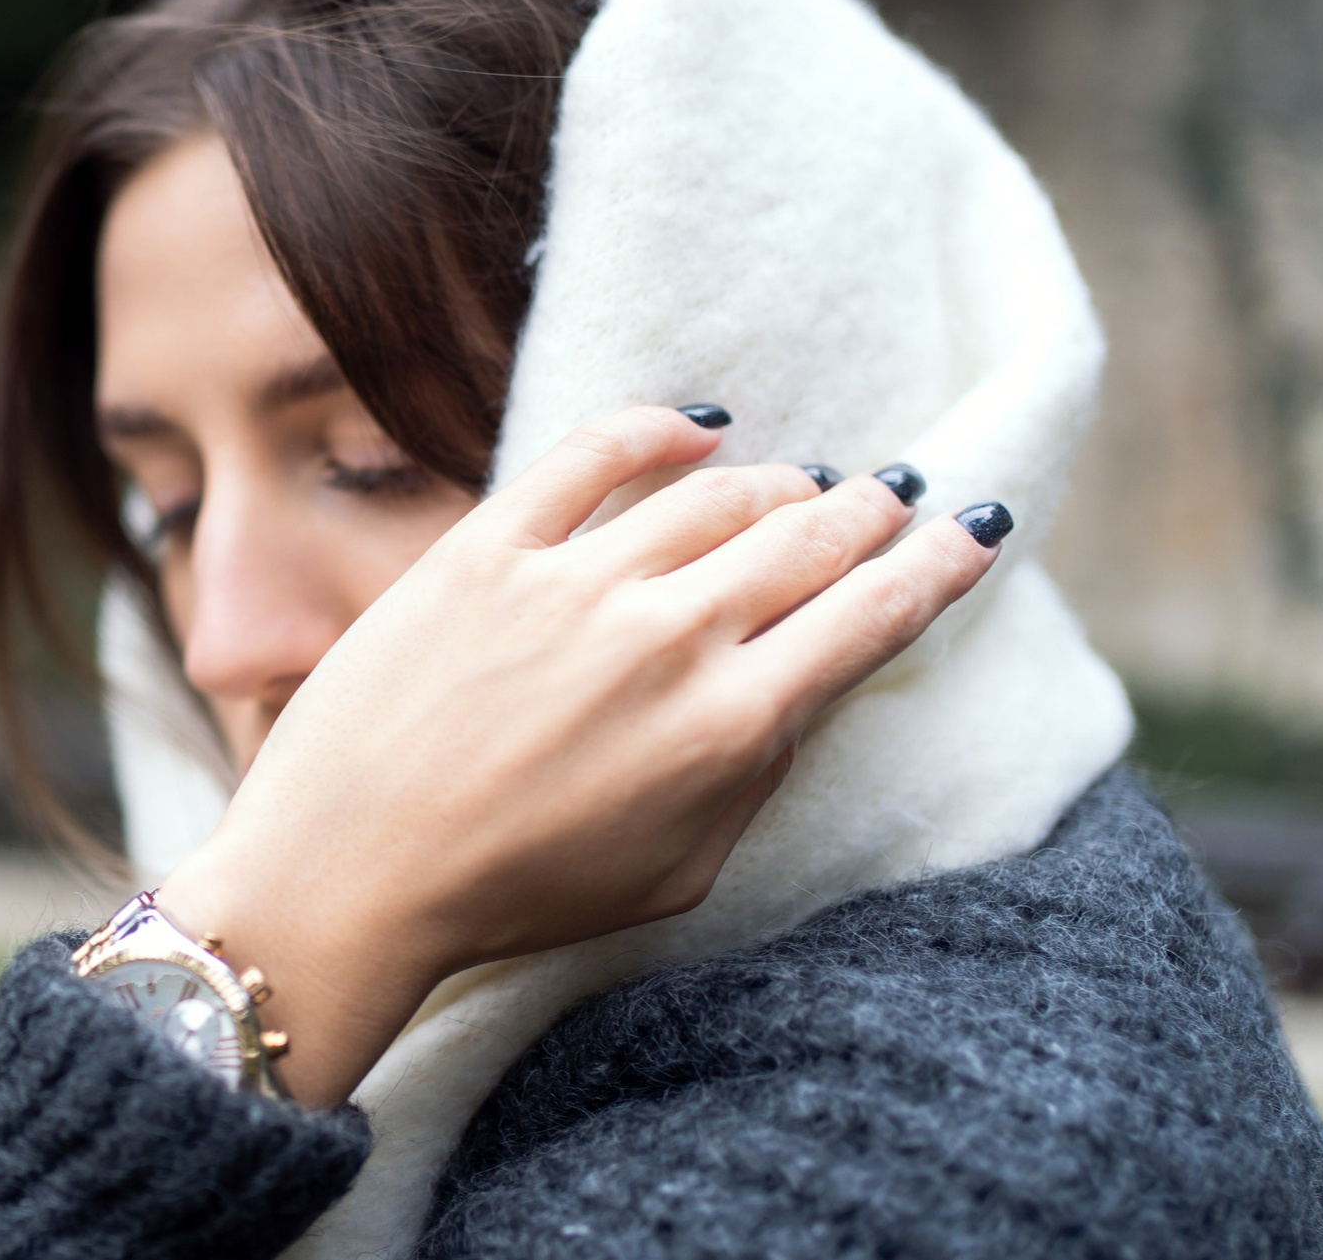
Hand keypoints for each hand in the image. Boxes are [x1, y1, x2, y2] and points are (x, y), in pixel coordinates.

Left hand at [153, 406, 1005, 1106]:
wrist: (351, 872)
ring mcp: (576, 583)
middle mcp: (670, 638)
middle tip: (893, 492)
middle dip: (869, 511)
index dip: (937, 566)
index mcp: (731, 727)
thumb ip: (753, 777)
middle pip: (807, 540)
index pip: (870, 618)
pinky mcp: (489, 547)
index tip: (972, 530)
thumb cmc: (515, 893)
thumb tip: (797, 691)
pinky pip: (593, 455)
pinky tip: (697, 429)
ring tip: (801, 482)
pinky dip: (659, 430)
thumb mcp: (677, 872)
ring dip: (778, 481)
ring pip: (718, 494)